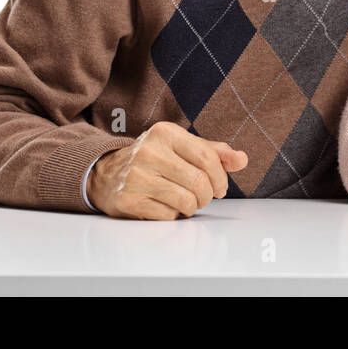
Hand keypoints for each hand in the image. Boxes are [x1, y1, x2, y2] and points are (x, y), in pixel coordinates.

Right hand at [88, 121, 247, 219]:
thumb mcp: (181, 147)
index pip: (208, 157)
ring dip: (192, 207)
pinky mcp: (128, 199)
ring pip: (186, 201)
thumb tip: (242, 159)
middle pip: (199, 182)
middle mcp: (150, 152)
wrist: (105, 173)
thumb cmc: (152, 159)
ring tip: (186, 202)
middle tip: (203, 197)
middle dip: (207, 195)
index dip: (221, 177)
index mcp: (165, 133)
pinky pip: (168, 215)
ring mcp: (137, 176)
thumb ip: (214, 151)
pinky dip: (173, 215)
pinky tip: (165, 206)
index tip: (220, 188)